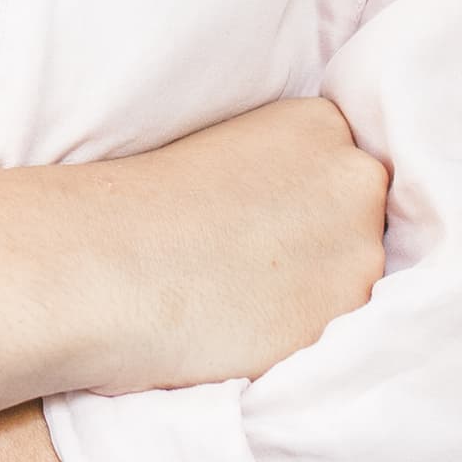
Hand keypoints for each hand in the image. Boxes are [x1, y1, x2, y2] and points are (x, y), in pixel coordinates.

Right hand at [81, 96, 388, 392]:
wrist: (98, 265)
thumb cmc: (136, 206)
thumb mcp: (225, 148)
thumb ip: (285, 170)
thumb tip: (306, 217)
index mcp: (321, 123)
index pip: (344, 168)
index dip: (304, 204)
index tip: (258, 224)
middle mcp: (355, 180)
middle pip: (363, 222)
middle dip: (323, 244)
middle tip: (251, 264)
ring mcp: (358, 254)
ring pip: (355, 282)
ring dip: (317, 295)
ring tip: (243, 298)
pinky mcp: (341, 325)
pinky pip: (333, 336)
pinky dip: (299, 338)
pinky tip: (246, 330)